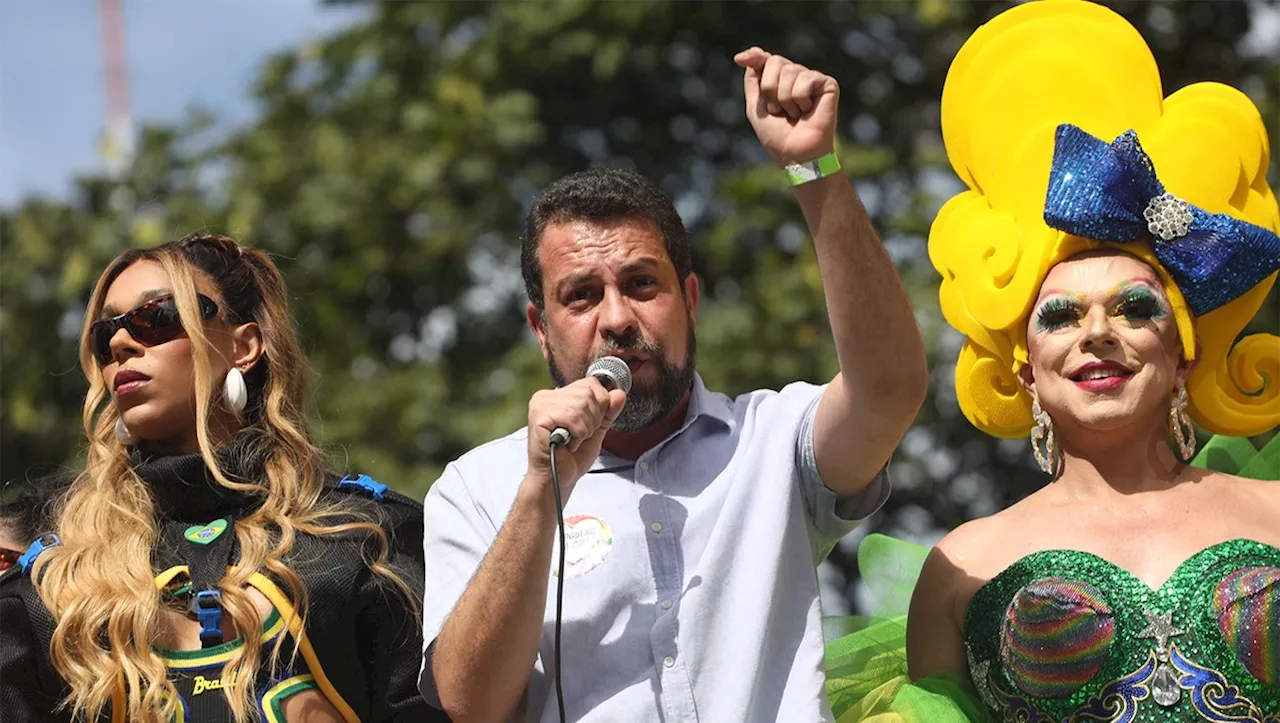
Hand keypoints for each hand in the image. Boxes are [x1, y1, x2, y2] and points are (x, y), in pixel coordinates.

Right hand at [525, 378, 626, 499]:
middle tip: (579, 436)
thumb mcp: (596, 431)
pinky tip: (567, 443)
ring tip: (572, 440)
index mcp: (559, 396)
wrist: (557, 480)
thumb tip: (619, 393)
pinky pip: (572, 417)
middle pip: (589, 393)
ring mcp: (540, 404)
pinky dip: (577, 434)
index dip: (600, 407)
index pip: (591, 384)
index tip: (589, 427)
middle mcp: (547, 396)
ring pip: (582, 405)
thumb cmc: (572, 457)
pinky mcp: (538, 416)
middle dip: (593, 420)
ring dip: (585, 429)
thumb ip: (607, 412)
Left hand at [734, 47, 838, 166]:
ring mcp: (811, 79)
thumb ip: (753, 83)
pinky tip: (808, 110)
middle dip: (770, 88)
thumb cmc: (777, 136)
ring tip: (795, 114)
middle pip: (775, 61)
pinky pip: (806, 78)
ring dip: (785, 98)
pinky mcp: (827, 84)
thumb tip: (746, 57)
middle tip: (778, 110)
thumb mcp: (756, 108)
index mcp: (778, 81)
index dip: (754, 56)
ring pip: (789, 70)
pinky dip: (800, 99)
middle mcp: (795, 76)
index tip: (739, 59)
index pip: (765, 60)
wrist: (796, 153)